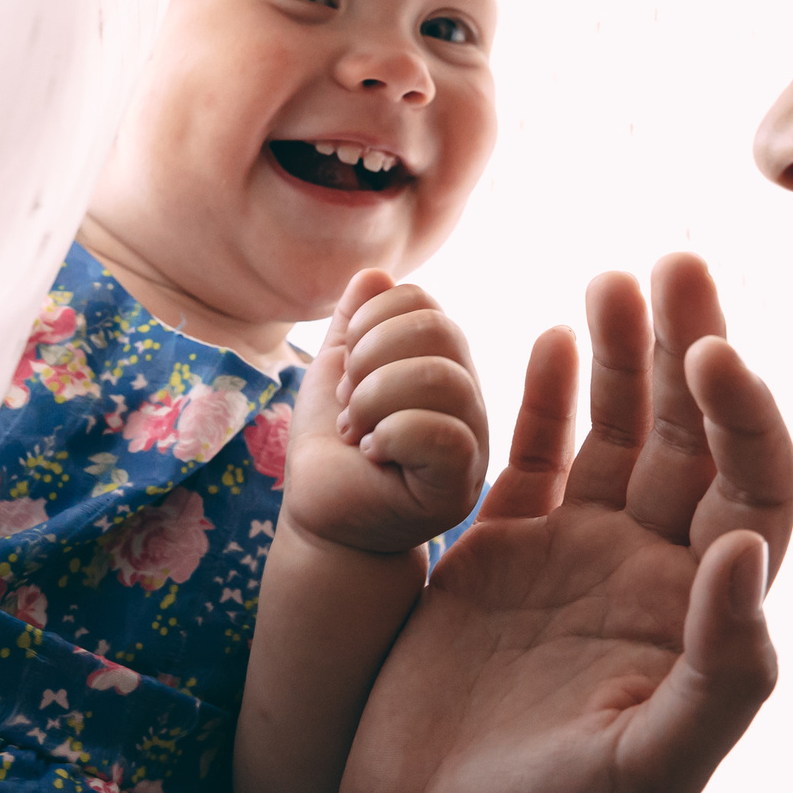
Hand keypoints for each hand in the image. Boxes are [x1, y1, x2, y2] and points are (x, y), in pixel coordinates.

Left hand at [283, 270, 491, 556]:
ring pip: (443, 378)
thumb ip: (355, 324)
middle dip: (371, 357)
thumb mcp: (337, 373)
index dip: (371, 321)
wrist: (322, 518)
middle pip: (438, 330)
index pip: (423, 302)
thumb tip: (373, 274)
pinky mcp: (457, 487)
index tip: (346, 368)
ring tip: (354, 429)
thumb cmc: (333, 447)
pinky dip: (393, 434)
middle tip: (348, 402)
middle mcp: (467, 395)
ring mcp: (470, 441)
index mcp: (441, 361)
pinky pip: (445, 437)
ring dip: (376, 398)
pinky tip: (371, 452)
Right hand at [337, 255, 792, 792]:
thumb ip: (720, 668)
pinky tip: (546, 338)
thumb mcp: (654, 770)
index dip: (748, 415)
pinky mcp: (495, 554)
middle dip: (691, 345)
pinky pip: (530, 454)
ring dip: (623, 353)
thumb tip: (751, 549)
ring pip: (613, 429)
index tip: (717, 353)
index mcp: (702, 612)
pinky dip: (540, 396)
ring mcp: (572, 555)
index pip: (755, 485)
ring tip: (618, 277)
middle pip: (690, 433)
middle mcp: (648, 569)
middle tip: (680, 261)